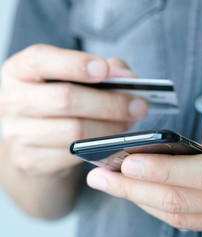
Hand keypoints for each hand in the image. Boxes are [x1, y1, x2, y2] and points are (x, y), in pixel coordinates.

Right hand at [0, 44, 147, 175]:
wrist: (36, 141)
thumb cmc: (63, 102)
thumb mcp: (79, 78)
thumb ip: (106, 70)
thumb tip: (128, 78)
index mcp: (20, 71)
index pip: (41, 60)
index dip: (75, 63)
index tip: (104, 69)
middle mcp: (11, 100)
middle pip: (66, 99)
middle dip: (110, 103)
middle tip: (138, 106)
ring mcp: (17, 133)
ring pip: (74, 131)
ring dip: (111, 128)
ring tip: (130, 124)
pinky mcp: (29, 160)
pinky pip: (73, 156)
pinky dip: (100, 149)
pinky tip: (114, 142)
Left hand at [87, 101, 201, 230]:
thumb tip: (195, 142)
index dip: (163, 171)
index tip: (126, 163)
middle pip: (183, 202)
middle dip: (134, 191)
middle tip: (100, 176)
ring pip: (183, 217)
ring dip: (142, 202)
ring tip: (112, 185)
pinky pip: (195, 219)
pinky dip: (164, 208)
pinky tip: (143, 195)